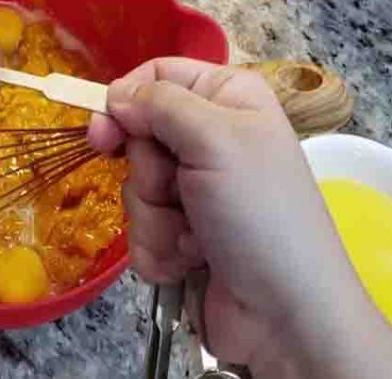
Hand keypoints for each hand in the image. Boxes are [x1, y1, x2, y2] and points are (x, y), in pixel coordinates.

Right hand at [88, 58, 391, 378]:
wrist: (286, 316)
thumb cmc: (260, 216)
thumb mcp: (216, 141)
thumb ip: (160, 105)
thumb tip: (116, 96)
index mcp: (228, 100)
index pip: (157, 75)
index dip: (126, 101)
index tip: (105, 132)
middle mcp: (212, 139)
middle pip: (139, 136)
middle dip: (149, 173)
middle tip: (178, 192)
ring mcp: (196, 191)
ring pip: (136, 188)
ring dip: (156, 219)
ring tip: (195, 239)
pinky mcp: (182, 235)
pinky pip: (141, 230)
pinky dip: (160, 249)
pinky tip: (192, 262)